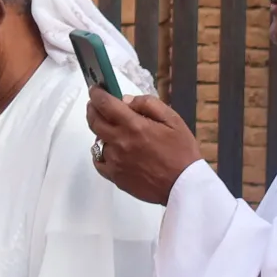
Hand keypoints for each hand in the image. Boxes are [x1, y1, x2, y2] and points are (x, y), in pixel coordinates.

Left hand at [86, 86, 202, 203]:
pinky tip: (112, 151)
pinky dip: (101, 153)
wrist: (183, 186)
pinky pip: (99, 161)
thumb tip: (126, 100)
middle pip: (94, 120)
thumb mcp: (173, 120)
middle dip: (93, 108)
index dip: (96, 94)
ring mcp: (115, 160)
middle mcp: (119, 142)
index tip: (96, 90)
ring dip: (102, 132)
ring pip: (97, 140)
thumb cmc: (182, 153)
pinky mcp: (115, 176)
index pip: (104, 104)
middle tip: (96, 105)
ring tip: (115, 131)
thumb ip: (149, 104)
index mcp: (134, 125)